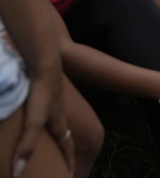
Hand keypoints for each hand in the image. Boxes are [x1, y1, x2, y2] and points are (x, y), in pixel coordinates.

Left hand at [12, 63, 74, 177]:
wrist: (43, 64)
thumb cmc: (43, 93)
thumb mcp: (34, 122)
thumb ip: (26, 146)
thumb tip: (18, 173)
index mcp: (60, 124)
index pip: (67, 148)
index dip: (69, 162)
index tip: (70, 174)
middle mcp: (58, 115)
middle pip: (62, 137)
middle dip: (61, 151)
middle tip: (56, 163)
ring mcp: (52, 104)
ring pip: (53, 125)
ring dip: (51, 136)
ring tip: (42, 144)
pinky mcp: (43, 94)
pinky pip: (43, 113)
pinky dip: (39, 122)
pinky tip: (29, 119)